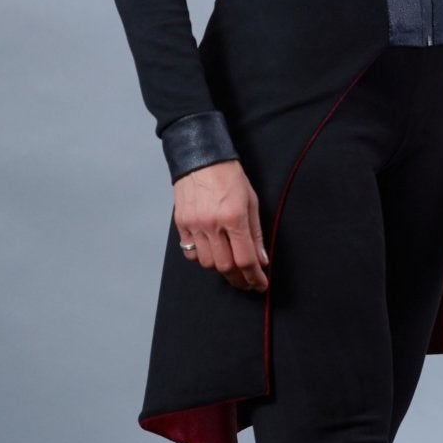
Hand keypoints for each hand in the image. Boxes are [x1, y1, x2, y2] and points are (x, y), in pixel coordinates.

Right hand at [173, 159, 270, 292]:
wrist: (200, 158)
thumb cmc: (229, 176)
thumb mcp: (251, 201)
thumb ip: (256, 233)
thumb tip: (261, 260)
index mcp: (234, 217)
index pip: (246, 259)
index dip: (255, 277)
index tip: (261, 284)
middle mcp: (212, 224)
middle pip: (225, 267)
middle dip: (239, 279)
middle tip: (248, 282)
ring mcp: (194, 225)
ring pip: (207, 264)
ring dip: (221, 270)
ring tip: (231, 266)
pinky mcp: (181, 223)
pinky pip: (190, 253)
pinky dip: (202, 259)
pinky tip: (211, 253)